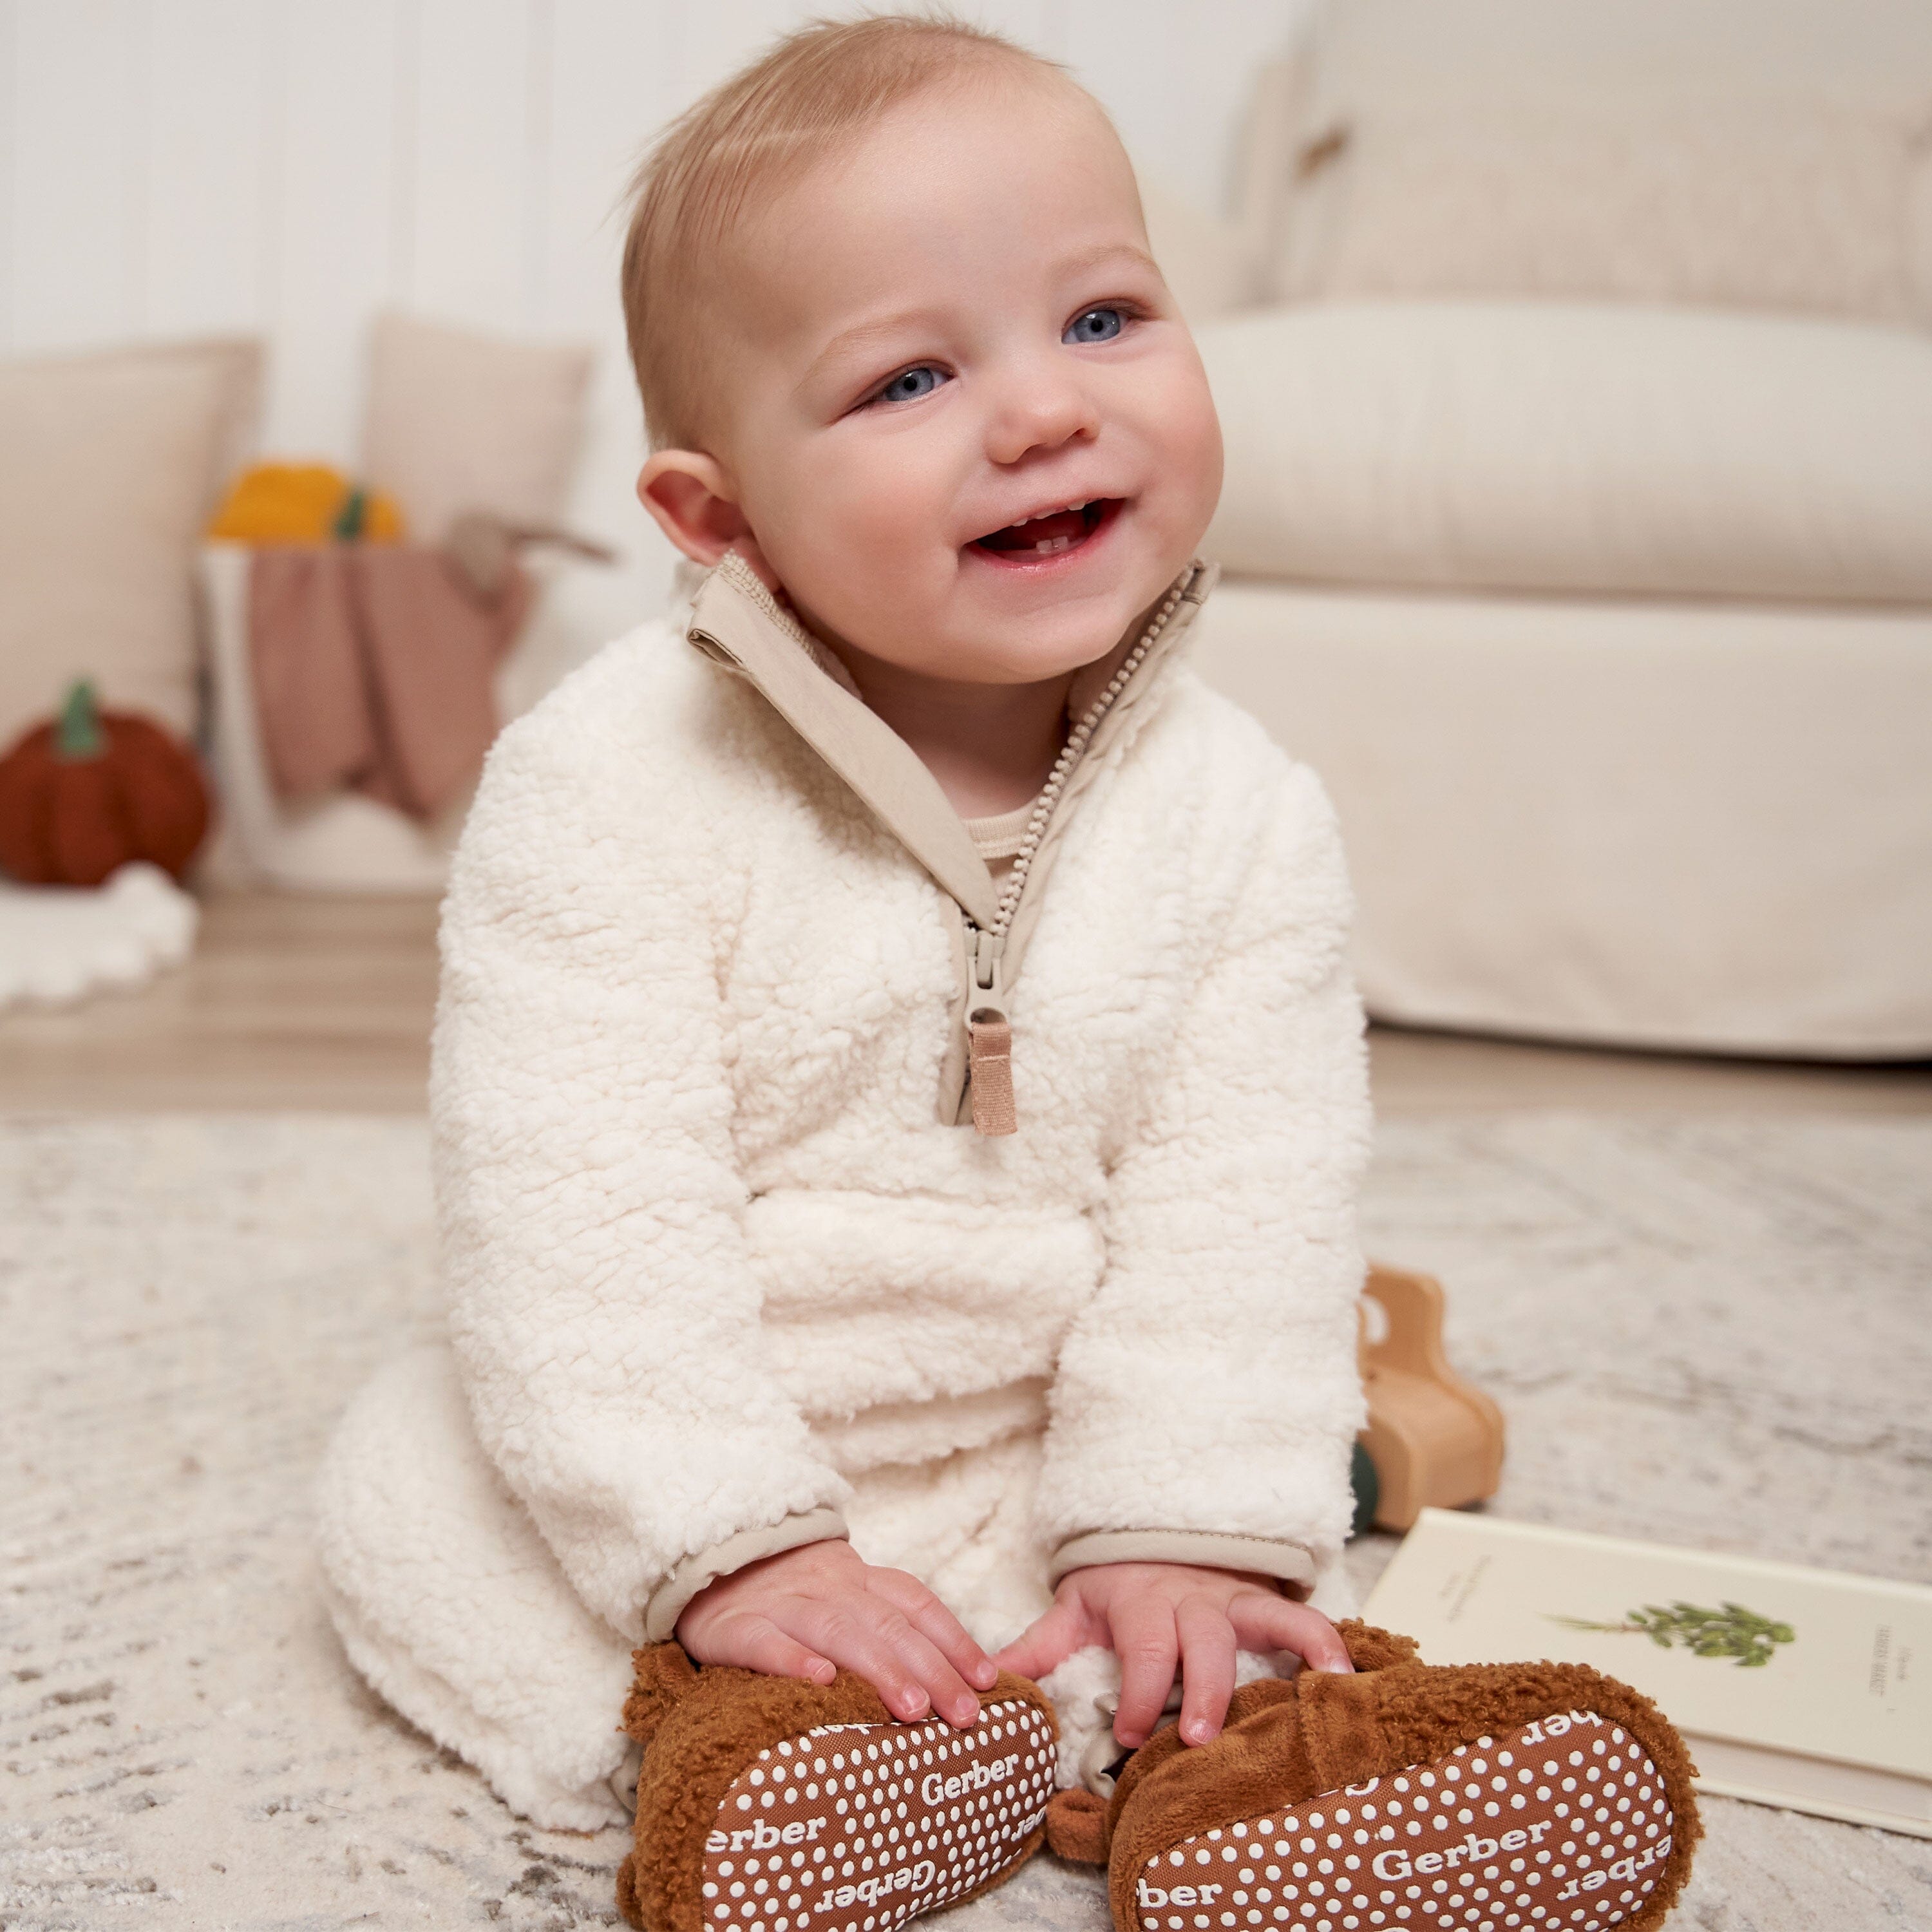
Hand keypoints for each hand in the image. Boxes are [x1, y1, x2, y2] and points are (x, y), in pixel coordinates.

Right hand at [675, 1539, 997, 1728]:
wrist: (711, 1562)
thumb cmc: (795, 1597)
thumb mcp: (845, 1597)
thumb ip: (891, 1626)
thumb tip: (960, 1678)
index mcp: (858, 1578)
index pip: (916, 1603)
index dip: (954, 1639)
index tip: (987, 1680)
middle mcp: (826, 1586)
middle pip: (886, 1623)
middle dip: (930, 1668)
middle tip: (962, 1714)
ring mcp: (780, 1604)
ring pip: (836, 1630)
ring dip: (879, 1667)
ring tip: (912, 1708)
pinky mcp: (733, 1626)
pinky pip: (765, 1641)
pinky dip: (794, 1661)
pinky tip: (821, 1683)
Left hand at [993, 1562, 1353, 1750]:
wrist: (1155, 1536)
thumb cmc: (1116, 1588)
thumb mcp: (1073, 1610)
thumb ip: (1038, 1648)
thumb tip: (992, 1685)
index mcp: (1140, 1603)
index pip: (1141, 1647)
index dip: (1136, 1691)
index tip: (1124, 1733)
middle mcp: (1190, 1600)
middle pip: (1199, 1641)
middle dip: (1199, 1688)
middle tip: (1193, 1737)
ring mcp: (1231, 1601)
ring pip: (1258, 1624)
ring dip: (1276, 1660)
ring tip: (1297, 1702)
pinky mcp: (1264, 1605)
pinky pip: (1300, 1617)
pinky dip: (1325, 1641)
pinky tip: (1347, 1674)